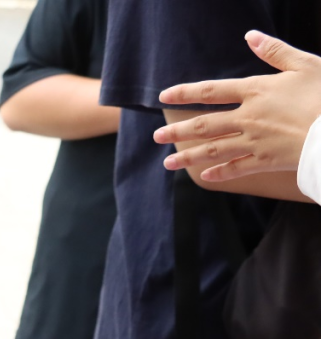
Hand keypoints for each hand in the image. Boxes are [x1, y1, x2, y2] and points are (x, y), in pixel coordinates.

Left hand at [155, 31, 320, 180]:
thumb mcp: (305, 64)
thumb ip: (275, 51)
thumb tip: (251, 36)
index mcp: (256, 91)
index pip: (211, 91)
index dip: (185, 93)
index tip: (163, 96)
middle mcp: (249, 117)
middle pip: (204, 125)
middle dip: (178, 131)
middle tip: (156, 137)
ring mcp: (255, 141)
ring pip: (214, 150)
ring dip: (188, 157)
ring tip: (167, 163)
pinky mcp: (266, 161)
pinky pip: (236, 168)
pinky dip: (219, 173)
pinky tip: (204, 177)